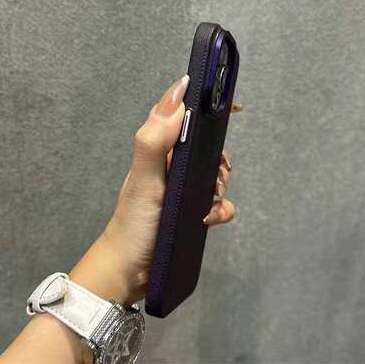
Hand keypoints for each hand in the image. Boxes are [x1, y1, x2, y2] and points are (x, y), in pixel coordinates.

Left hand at [70, 75, 237, 304]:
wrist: (131, 270)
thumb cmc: (135, 222)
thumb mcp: (144, 179)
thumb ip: (155, 139)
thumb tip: (179, 94)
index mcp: (159, 152)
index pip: (181, 116)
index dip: (204, 106)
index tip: (233, 108)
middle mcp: (171, 166)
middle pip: (206, 147)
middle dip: (218, 158)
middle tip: (215, 175)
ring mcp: (183, 190)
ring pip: (214, 174)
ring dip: (219, 186)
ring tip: (208, 201)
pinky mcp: (192, 211)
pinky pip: (217, 204)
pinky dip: (219, 210)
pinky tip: (207, 219)